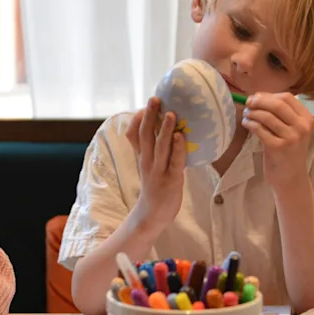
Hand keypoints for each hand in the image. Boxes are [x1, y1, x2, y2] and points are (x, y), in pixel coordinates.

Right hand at [124, 96, 186, 231]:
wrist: (152, 216)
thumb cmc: (155, 188)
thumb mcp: (149, 166)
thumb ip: (154, 150)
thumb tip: (167, 131)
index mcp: (142, 157)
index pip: (134, 134)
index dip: (137, 119)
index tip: (145, 105)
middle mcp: (147, 161)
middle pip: (145, 135)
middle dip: (150, 115)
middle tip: (155, 98)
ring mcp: (158, 170)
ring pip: (159, 146)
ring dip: (164, 129)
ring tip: (171, 113)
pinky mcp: (171, 180)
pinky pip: (174, 161)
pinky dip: (177, 148)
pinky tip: (180, 136)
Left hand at [240, 92, 313, 187]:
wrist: (291, 177)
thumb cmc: (289, 151)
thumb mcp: (292, 131)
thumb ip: (281, 114)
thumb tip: (257, 97)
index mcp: (306, 119)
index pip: (287, 97)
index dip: (268, 95)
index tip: (256, 97)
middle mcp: (301, 127)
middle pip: (277, 104)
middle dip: (259, 101)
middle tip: (247, 103)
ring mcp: (291, 138)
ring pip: (267, 116)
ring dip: (252, 113)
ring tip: (246, 115)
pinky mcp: (278, 147)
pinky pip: (260, 129)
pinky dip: (250, 124)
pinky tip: (246, 124)